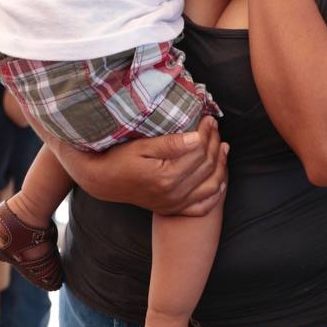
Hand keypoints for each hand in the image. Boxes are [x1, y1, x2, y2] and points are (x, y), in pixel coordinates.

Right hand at [64, 116, 228, 215]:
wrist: (104, 181)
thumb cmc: (119, 159)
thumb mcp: (141, 147)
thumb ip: (170, 144)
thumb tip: (197, 138)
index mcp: (166, 177)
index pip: (199, 152)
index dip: (207, 132)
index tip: (208, 118)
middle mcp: (174, 194)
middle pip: (207, 166)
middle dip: (214, 143)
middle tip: (214, 126)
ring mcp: (175, 204)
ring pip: (211, 186)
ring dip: (221, 165)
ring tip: (222, 146)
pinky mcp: (174, 209)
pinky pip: (203, 206)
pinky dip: (215, 193)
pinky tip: (220, 179)